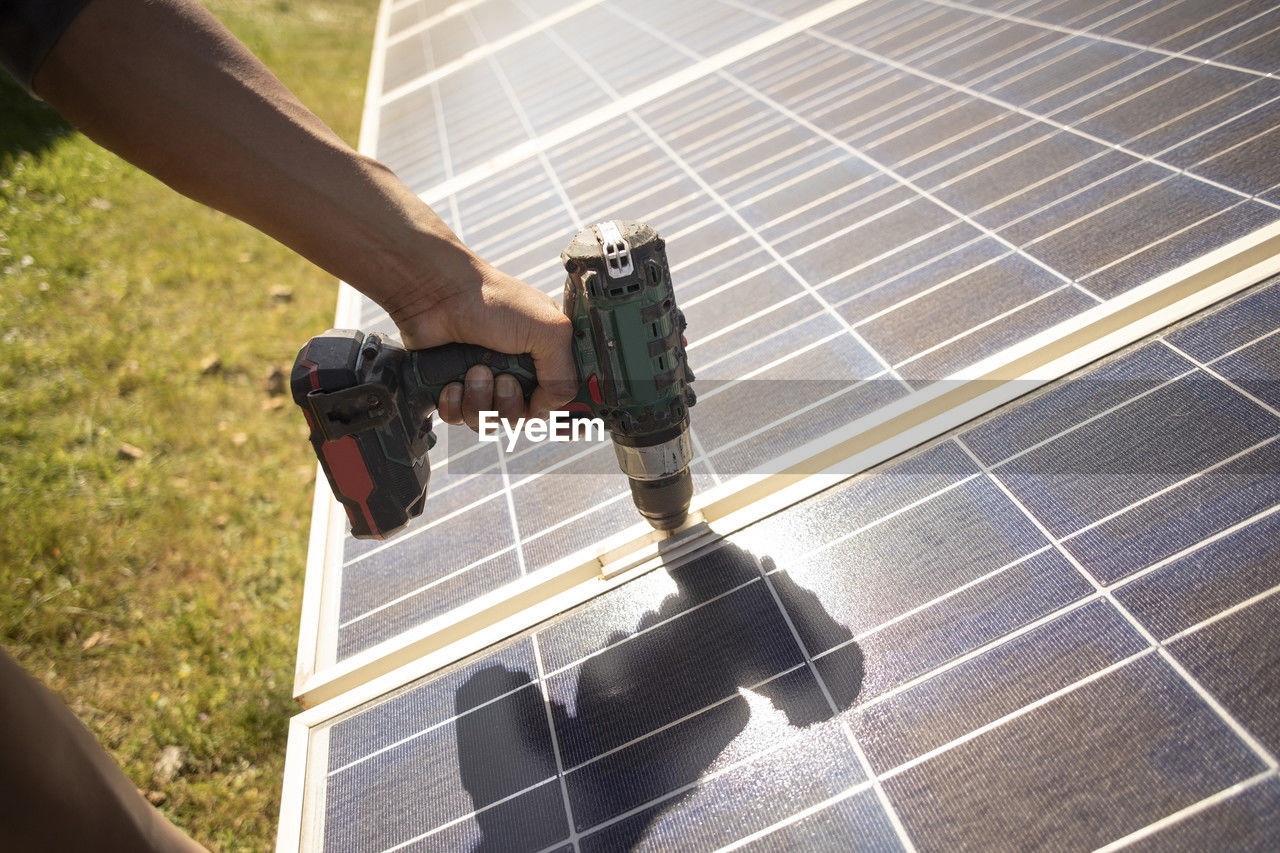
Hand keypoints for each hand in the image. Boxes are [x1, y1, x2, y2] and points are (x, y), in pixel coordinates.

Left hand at [392, 262, 576, 430]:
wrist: (438, 294)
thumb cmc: (493, 301)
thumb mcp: (548, 330)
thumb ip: (563, 376)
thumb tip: (547, 409)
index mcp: (546, 357)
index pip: (562, 400)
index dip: (564, 420)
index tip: (562, 429)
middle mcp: (517, 372)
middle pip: (522, 418)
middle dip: (510, 405)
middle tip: (503, 379)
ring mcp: (485, 381)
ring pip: (489, 422)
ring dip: (480, 402)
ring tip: (473, 371)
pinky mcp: (454, 387)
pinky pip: (458, 418)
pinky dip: (455, 404)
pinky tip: (452, 382)